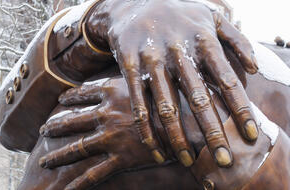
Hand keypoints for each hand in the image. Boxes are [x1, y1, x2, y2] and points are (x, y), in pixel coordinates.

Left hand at [39, 77, 169, 189]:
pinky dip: (78, 184)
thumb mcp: (150, 79)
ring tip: (44, 161)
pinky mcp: (120, 158)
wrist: (189, 121)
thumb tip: (131, 73)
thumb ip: (135, 78)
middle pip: (73, 121)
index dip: (71, 96)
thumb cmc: (173, 97)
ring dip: (58, 156)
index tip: (62, 98)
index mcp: (114, 91)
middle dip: (55, 126)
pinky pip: (94, 174)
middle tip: (43, 131)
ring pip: (77, 148)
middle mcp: (107, 114)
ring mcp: (111, 137)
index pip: (84, 92)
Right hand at [84, 0, 258, 165]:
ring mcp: (152, 59)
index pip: (227, 80)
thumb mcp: (211, 17)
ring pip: (167, 106)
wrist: (135, 3)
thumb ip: (236, 39)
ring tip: (188, 162)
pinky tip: (155, 149)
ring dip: (178, 137)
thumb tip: (254, 68)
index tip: (250, 135)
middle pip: (199, 99)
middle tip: (225, 160)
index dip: (241, 109)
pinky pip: (139, 102)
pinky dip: (146, 128)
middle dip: (213, 132)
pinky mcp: (129, 66)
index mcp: (202, 40)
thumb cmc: (179, 15)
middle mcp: (178, 52)